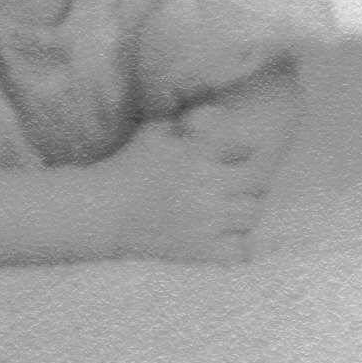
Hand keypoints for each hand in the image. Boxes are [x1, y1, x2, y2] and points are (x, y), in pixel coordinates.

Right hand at [109, 112, 270, 264]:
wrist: (103, 210)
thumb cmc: (128, 166)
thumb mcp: (155, 131)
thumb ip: (189, 118)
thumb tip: (221, 112)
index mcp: (196, 154)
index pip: (247, 147)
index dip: (244, 150)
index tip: (235, 156)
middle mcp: (206, 185)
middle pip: (258, 181)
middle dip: (250, 180)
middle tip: (237, 184)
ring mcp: (206, 220)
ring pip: (252, 214)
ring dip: (244, 209)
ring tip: (229, 208)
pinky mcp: (201, 250)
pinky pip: (240, 250)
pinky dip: (239, 245)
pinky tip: (225, 237)